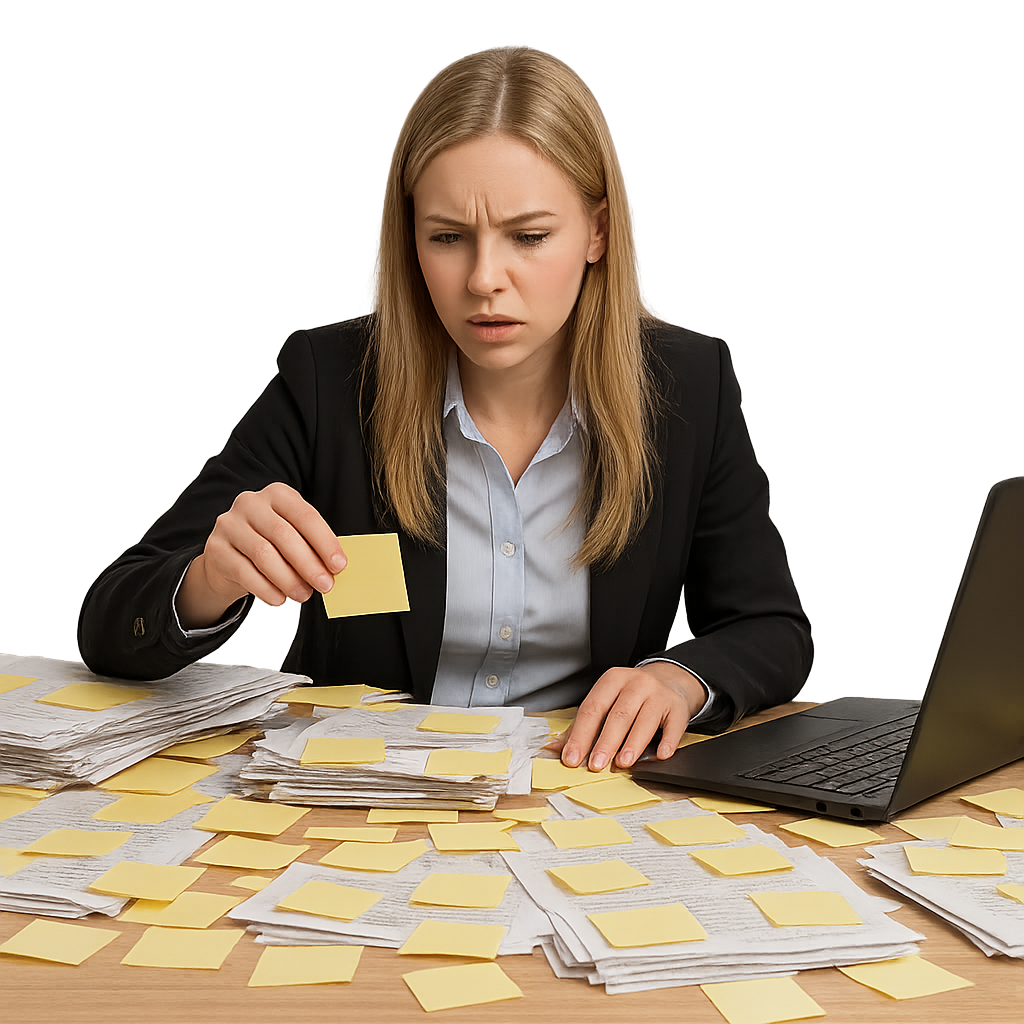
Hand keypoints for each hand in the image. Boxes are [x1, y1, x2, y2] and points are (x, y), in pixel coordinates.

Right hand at [177, 482, 345, 627]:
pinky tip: (278, 598)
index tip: (339, 565)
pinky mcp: (215, 548)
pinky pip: (244, 571)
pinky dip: (265, 588)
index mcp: (278, 494)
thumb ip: (311, 546)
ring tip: (303, 595)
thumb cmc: (269, 543)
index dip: (325, 542)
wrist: (228, 557)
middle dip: (309, 564)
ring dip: (288, 579)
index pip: (305, 516)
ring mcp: (230, 524)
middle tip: (324, 585)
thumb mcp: (292, 536)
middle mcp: (251, 504)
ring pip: (263, 554)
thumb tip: (334, 569)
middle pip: (284, 535)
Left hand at [555, 662, 706, 770]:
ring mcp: (658, 694)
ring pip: (644, 720)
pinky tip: (661, 755)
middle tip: (596, 765)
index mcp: (612, 680)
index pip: (592, 708)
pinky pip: (674, 726)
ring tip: (623, 763)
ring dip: (633, 743)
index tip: (572, 757)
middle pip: (618, 715)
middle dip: (605, 742)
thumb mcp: (607, 700)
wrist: (669, 680)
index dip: (581, 734)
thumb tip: (554, 747)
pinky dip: (668, 742)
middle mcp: (636, 684)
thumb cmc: (631, 695)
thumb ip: (582, 724)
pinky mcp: (678, 707)